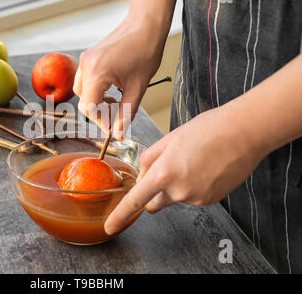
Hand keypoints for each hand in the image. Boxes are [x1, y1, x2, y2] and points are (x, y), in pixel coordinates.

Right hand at [73, 18, 164, 139]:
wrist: (145, 24)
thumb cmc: (145, 51)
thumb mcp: (137, 88)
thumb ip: (125, 114)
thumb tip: (117, 134)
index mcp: (96, 73)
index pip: (89, 108)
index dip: (101, 122)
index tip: (114, 128)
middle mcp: (86, 65)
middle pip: (84, 101)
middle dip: (99, 112)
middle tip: (118, 115)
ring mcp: (85, 59)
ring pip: (82, 91)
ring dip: (97, 101)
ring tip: (116, 101)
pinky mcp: (88, 56)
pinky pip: (85, 79)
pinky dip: (95, 89)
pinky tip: (112, 89)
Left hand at [104, 106, 268, 234]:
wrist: (244, 132)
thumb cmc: (208, 129)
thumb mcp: (169, 138)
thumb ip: (149, 159)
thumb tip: (143, 174)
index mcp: (164, 173)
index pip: (136, 201)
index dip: (120, 216)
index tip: (111, 226)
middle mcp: (179, 191)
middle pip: (154, 203)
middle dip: (153, 193)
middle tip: (165, 171)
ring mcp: (197, 198)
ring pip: (176, 198)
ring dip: (177, 186)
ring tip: (192, 161)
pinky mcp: (212, 200)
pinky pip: (193, 197)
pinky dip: (194, 186)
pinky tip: (205, 168)